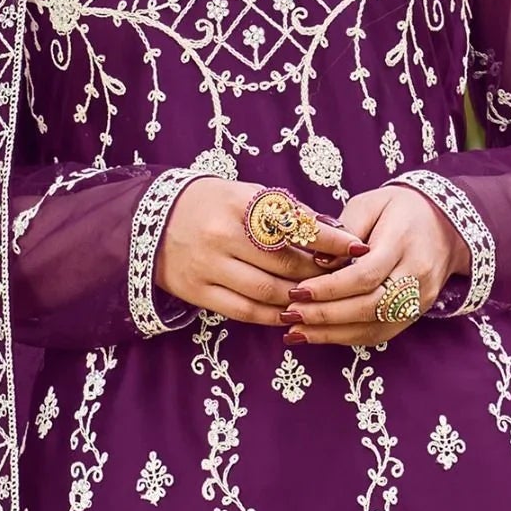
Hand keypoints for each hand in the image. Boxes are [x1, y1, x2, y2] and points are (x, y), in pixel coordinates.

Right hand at [155, 175, 364, 324]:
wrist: (152, 221)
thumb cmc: (212, 205)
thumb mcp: (247, 194)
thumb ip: (287, 213)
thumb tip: (335, 230)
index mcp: (240, 204)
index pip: (296, 225)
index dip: (331, 239)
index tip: (358, 247)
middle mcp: (223, 235)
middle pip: (286, 264)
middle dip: (320, 274)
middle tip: (343, 278)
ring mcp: (209, 267)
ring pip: (268, 292)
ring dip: (300, 299)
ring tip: (320, 299)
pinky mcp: (199, 292)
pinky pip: (245, 311)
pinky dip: (273, 315)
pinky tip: (291, 313)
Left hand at [283, 183, 468, 345]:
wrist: (445, 225)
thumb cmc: (398, 209)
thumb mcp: (369, 205)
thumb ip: (343, 232)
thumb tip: (317, 263)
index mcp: (403, 242)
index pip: (365, 274)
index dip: (329, 288)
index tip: (296, 291)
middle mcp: (416, 275)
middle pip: (370, 306)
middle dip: (326, 314)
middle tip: (289, 315)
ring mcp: (419, 299)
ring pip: (374, 327)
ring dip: (331, 334)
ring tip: (295, 332)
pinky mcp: (415, 314)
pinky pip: (379, 334)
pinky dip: (346, 338)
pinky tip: (318, 335)